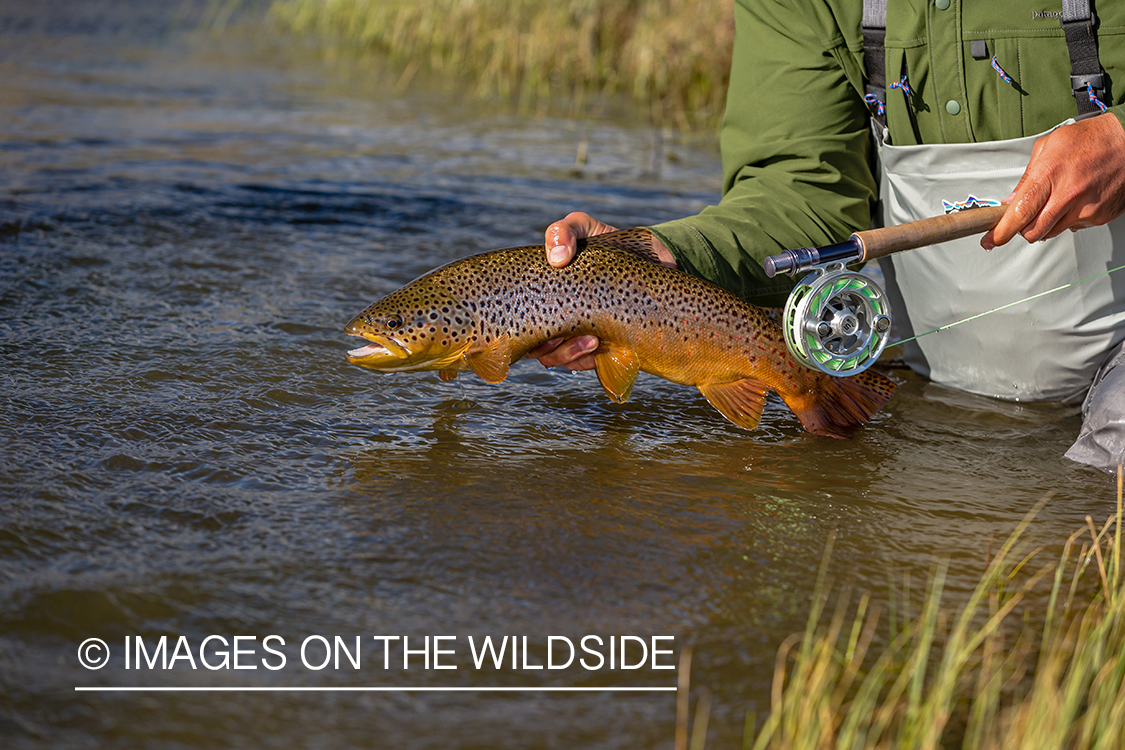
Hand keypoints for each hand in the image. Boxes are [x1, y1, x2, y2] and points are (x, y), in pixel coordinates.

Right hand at [533, 213, 677, 370]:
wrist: (652, 258)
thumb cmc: (608, 244)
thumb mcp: (582, 227)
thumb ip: (562, 231)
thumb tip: (558, 258)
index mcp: (543, 298)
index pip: (519, 322)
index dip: (518, 329)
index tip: (534, 322)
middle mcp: (557, 321)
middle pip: (536, 349)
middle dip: (546, 347)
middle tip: (561, 333)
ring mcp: (579, 336)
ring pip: (560, 359)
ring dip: (569, 353)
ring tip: (591, 339)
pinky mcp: (604, 348)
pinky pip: (588, 365)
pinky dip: (589, 359)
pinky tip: (601, 345)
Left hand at [982, 114, 1124, 248]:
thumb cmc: (1092, 139)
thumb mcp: (1050, 145)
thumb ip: (1026, 176)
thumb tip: (1010, 201)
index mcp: (1050, 174)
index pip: (1019, 214)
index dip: (1001, 232)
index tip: (991, 240)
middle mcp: (1069, 194)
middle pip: (1033, 232)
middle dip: (1022, 229)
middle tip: (1022, 219)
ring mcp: (1086, 209)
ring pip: (1052, 232)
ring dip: (1046, 223)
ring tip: (1055, 200)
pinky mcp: (1100, 217)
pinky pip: (1073, 227)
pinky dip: (1068, 219)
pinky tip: (1075, 200)